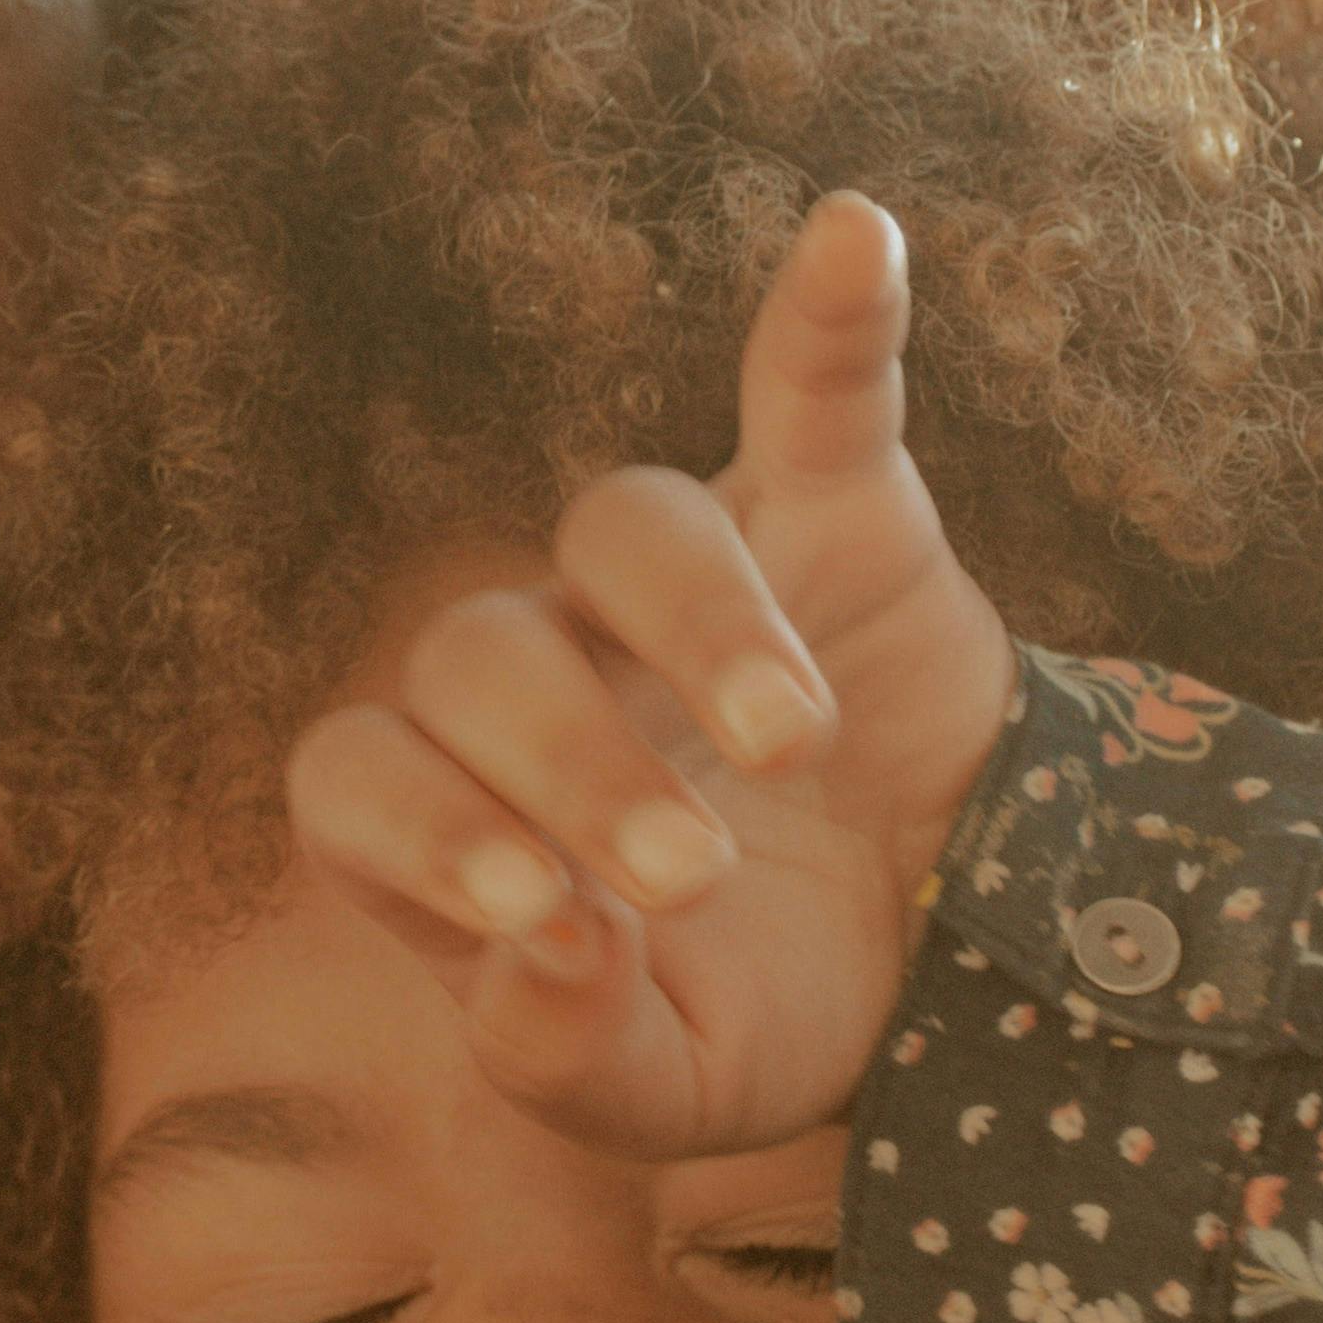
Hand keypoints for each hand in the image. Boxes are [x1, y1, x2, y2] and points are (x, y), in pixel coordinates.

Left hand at [283, 192, 1014, 1159]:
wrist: (966, 952)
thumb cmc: (772, 1006)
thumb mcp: (671, 1088)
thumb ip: (569, 1055)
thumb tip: (540, 954)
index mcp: (462, 812)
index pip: (357, 775)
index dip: (423, 828)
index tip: (538, 912)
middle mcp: (545, 668)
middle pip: (481, 654)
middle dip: (573, 764)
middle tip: (692, 874)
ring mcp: (680, 579)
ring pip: (622, 526)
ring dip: (696, 624)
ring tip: (787, 745)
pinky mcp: (828, 508)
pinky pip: (810, 388)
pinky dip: (830, 314)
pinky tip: (850, 234)